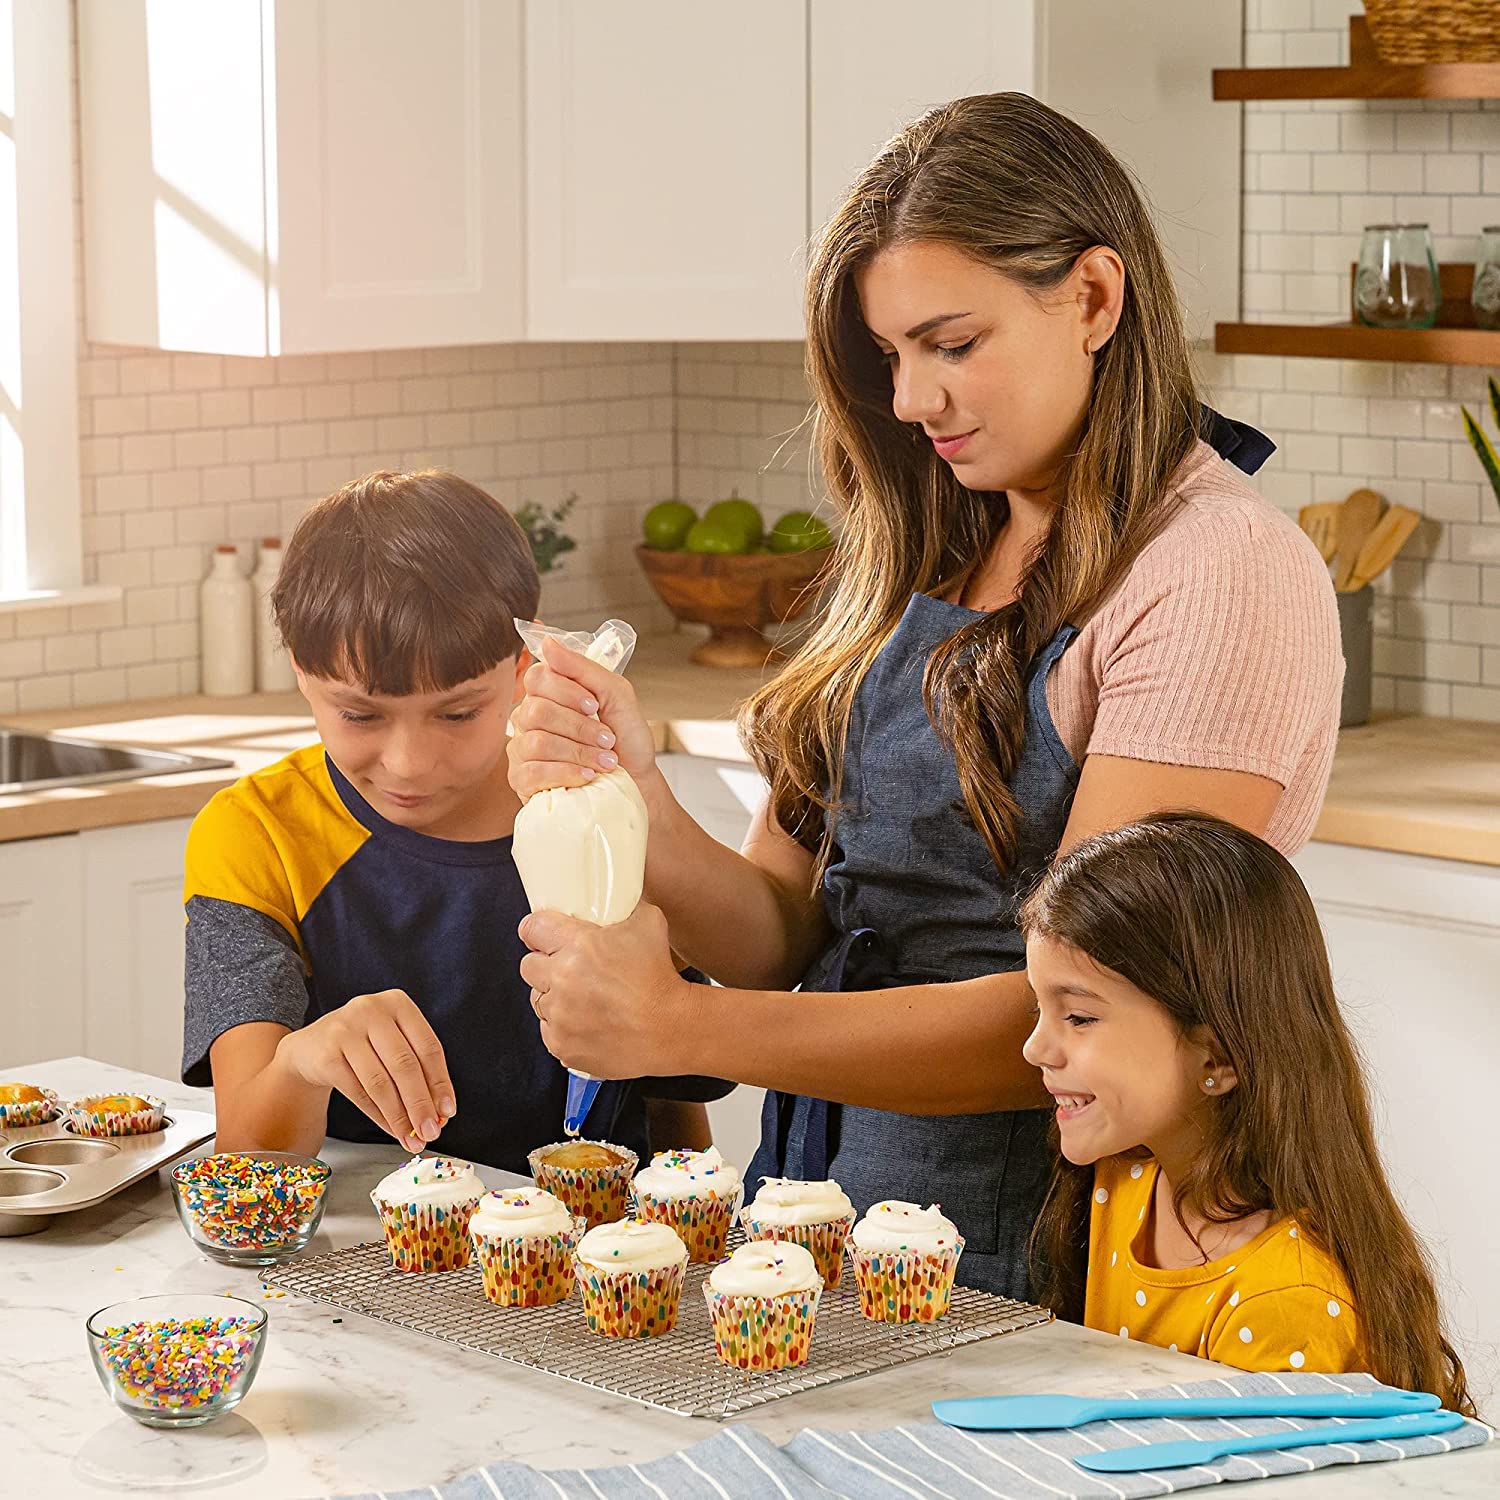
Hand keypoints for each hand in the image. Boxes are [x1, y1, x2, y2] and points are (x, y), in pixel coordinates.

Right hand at [275, 990, 454, 1152]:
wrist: (311, 1047)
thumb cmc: (363, 1044)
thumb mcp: (393, 1043)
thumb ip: (418, 1069)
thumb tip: (440, 1112)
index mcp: (397, 1002)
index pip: (428, 1046)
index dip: (440, 1082)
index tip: (448, 1111)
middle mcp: (371, 1010)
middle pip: (405, 1065)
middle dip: (421, 1104)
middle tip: (431, 1132)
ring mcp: (345, 1030)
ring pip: (380, 1083)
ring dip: (399, 1116)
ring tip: (411, 1138)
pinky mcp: (326, 1055)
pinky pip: (358, 1093)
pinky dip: (378, 1116)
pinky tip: (391, 1129)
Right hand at [507, 636, 664, 806]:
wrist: (636, 780)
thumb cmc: (626, 737)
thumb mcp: (616, 695)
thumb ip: (583, 668)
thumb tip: (548, 642)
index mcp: (548, 693)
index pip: (537, 677)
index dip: (566, 691)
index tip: (595, 705)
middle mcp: (528, 718)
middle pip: (537, 711)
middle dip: (581, 727)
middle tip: (608, 739)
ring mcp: (522, 749)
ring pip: (537, 742)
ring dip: (580, 752)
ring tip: (605, 761)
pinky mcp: (522, 780)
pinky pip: (533, 772)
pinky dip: (567, 773)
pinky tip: (586, 776)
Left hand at [519, 903, 690, 1078]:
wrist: (671, 1028)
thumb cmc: (659, 976)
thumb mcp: (648, 922)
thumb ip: (624, 905)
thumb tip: (617, 891)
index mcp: (578, 945)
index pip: (532, 928)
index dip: (537, 929)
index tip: (542, 934)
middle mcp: (562, 979)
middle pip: (528, 965)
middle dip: (545, 964)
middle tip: (568, 967)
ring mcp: (559, 1016)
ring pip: (538, 1000)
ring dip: (554, 996)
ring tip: (584, 998)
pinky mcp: (561, 1044)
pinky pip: (549, 1030)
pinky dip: (564, 1027)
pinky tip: (589, 1021)